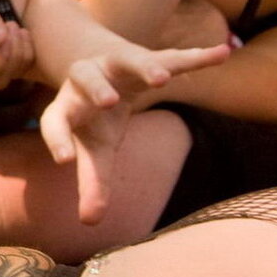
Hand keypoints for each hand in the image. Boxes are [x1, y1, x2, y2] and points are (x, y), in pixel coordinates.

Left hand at [39, 43, 229, 223]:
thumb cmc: (95, 120)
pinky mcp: (147, 57)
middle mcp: (84, 79)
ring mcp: (115, 64)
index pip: (54, 121)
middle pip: (84, 79)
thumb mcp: (94, 148)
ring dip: (144, 67)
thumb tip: (90, 222)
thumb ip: (93, 182)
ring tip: (162, 78)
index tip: (64, 160)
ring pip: (127, 61)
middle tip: (108, 101)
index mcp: (67, 106)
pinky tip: (222, 54)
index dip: (57, 139)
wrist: (102, 71)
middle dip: (95, 89)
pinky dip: (196, 57)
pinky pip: (172, 57)